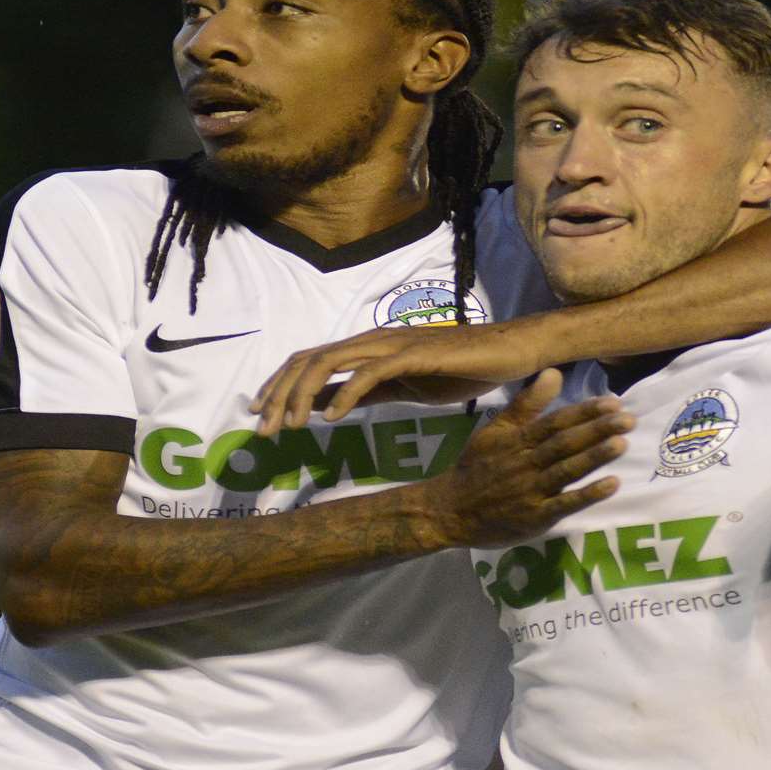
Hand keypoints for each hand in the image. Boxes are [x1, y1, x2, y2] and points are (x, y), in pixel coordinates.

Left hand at [252, 320, 545, 436]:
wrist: (509, 352)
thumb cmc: (463, 368)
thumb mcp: (405, 387)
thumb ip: (369, 392)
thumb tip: (333, 405)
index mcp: (369, 348)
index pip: (310, 361)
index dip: (279, 386)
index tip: (261, 416)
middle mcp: (373, 340)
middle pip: (308, 361)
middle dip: (279, 394)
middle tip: (263, 429)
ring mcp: (392, 345)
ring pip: (329, 363)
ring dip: (302, 395)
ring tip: (291, 426)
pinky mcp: (413, 355)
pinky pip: (369, 373)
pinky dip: (344, 394)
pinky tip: (332, 418)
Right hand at [418, 368, 631, 549]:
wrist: (449, 510)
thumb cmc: (477, 467)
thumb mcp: (495, 431)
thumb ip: (526, 404)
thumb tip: (554, 372)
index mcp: (517, 441)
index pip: (555, 422)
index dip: (584, 412)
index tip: (612, 402)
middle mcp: (526, 463)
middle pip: (565, 443)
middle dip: (597, 430)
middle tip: (628, 419)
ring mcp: (531, 491)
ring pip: (566, 471)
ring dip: (595, 457)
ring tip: (622, 443)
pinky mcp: (536, 517)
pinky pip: (565, 504)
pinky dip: (588, 495)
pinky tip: (612, 484)